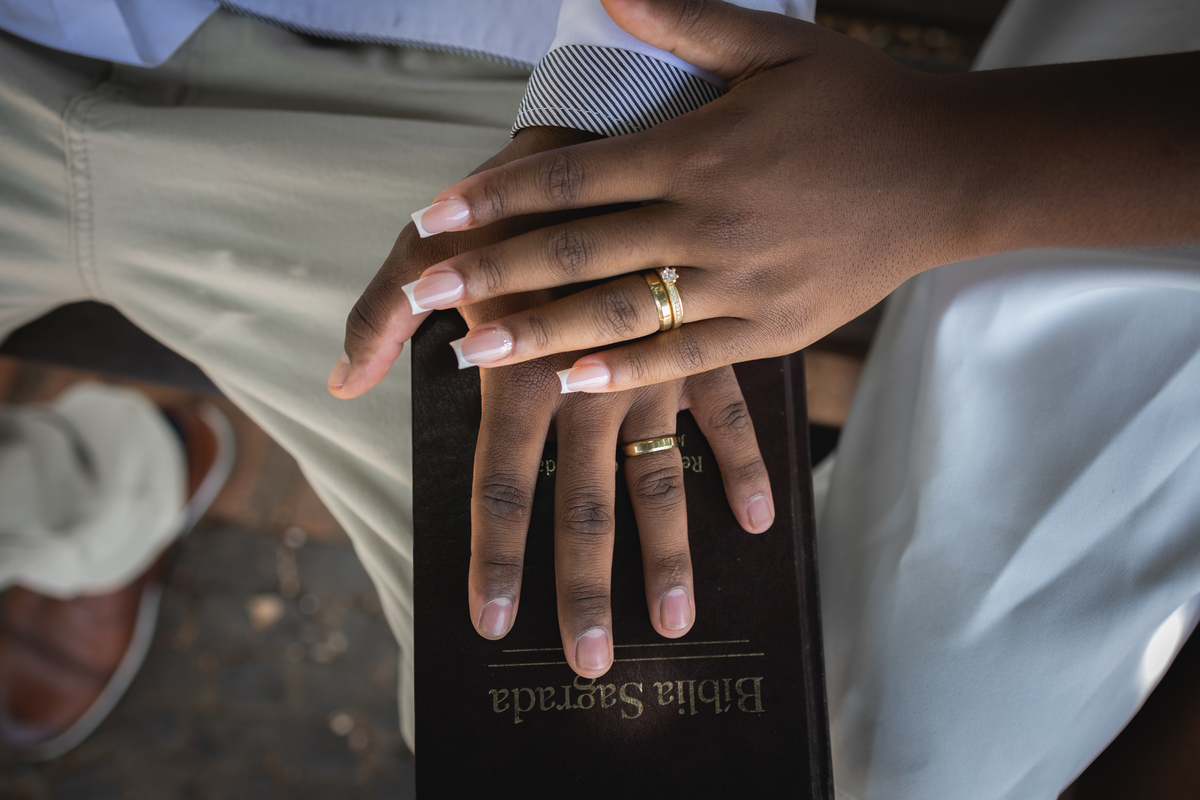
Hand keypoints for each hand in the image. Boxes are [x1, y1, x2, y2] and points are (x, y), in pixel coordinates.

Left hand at [328, 127, 774, 677]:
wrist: (605, 125)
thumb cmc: (505, 193)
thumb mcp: (421, 243)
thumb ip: (378, 316)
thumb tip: (342, 382)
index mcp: (516, 372)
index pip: (499, 489)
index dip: (494, 561)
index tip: (494, 628)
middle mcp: (585, 385)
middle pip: (583, 509)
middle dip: (584, 590)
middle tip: (592, 662)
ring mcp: (650, 368)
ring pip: (661, 481)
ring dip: (670, 555)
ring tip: (677, 621)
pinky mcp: (702, 340)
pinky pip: (730, 414)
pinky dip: (743, 465)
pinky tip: (761, 519)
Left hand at [393, 0, 1199, 391]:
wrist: (949, 171)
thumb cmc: (859, 102)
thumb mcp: (774, 46)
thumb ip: (682, 20)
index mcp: (696, 149)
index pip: (570, 176)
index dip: (494, 198)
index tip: (432, 218)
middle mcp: (706, 220)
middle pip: (576, 251)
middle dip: (491, 272)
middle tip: (421, 294)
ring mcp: (737, 282)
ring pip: (618, 313)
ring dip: (537, 333)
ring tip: (470, 351)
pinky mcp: (768, 329)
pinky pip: (683, 357)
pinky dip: (624, 372)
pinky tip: (568, 384)